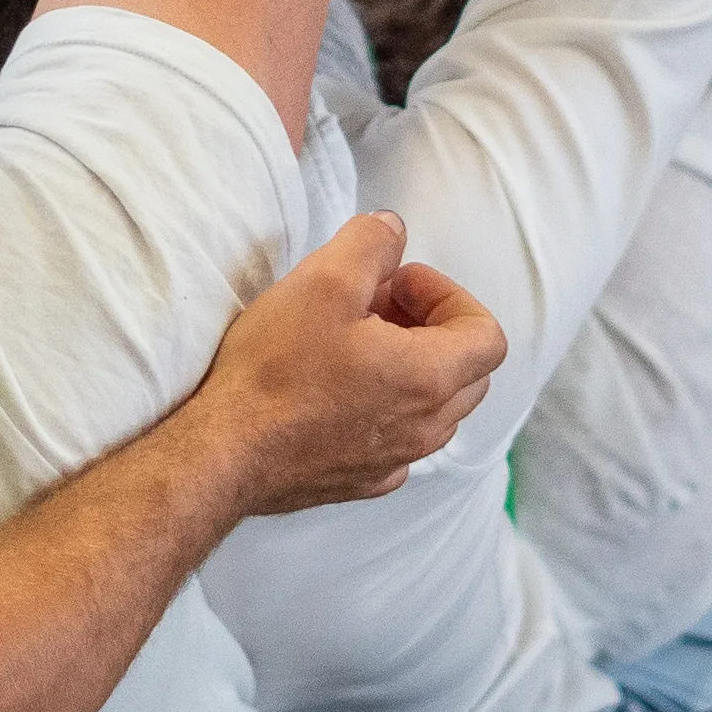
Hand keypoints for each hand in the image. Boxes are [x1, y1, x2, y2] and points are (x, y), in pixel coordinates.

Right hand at [195, 211, 502, 511]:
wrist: (224, 453)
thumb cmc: (276, 369)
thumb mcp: (324, 279)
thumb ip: (372, 243)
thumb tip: (394, 230)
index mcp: (431, 378)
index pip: (487, 335)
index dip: (448, 296)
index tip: (397, 283)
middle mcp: (426, 428)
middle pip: (467, 372)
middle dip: (431, 329)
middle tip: (375, 306)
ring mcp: (396, 460)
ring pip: (434, 408)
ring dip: (410, 368)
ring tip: (353, 345)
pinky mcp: (363, 481)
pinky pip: (398, 440)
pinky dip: (385, 408)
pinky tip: (336, 392)